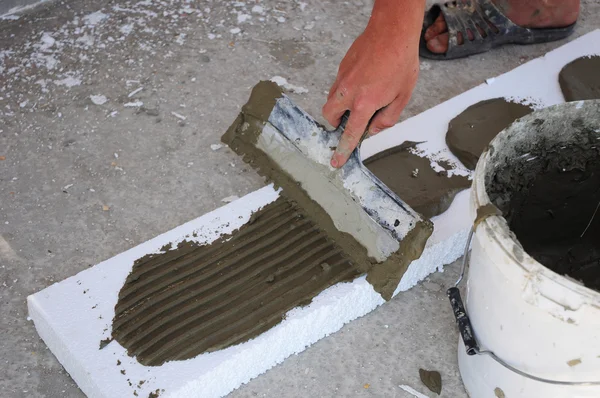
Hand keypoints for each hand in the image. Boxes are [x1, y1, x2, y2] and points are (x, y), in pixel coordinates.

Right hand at [322, 0, 423, 167]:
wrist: (392, 31)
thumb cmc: (401, 62)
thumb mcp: (402, 96)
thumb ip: (387, 118)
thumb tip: (373, 130)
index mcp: (365, 103)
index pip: (350, 133)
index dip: (342, 150)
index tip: (335, 161)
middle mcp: (349, 92)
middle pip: (329, 115)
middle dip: (336, 123)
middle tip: (349, 121)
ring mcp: (343, 78)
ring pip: (331, 99)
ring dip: (340, 106)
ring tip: (361, 99)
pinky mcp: (343, 66)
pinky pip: (338, 84)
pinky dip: (345, 90)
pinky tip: (363, 82)